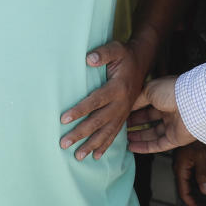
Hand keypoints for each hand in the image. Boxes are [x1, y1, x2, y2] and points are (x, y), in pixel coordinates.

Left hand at [59, 40, 147, 159]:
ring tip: (77, 156)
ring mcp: (123, 112)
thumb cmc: (124, 55)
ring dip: (92, 145)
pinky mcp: (124, 115)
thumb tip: (88, 59)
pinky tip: (96, 156)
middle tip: (64, 143)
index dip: (79, 110)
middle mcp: (121, 103)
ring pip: (106, 132)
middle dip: (80, 134)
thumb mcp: (116, 48)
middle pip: (98, 121)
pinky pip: (115, 133)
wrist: (142, 61)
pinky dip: (105, 145)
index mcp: (117, 88)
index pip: (95, 101)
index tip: (63, 119)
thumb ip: (103, 53)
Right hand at [126, 75, 195, 152]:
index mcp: (163, 96)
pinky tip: (132, 147)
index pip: (144, 104)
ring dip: (138, 137)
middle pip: (148, 120)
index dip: (132, 110)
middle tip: (120, 127)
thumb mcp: (149, 90)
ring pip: (152, 133)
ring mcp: (172, 125)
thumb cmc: (171, 92)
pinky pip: (158, 145)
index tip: (119, 114)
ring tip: (124, 139)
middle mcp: (168, 111)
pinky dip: (145, 147)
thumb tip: (126, 106)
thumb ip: (137, 99)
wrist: (192, 104)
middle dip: (134, 124)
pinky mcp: (175, 139)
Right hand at [174, 142, 205, 205]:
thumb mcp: (201, 156)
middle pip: (185, 190)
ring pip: (188, 184)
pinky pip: (190, 177)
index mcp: (180, 168)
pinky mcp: (187, 161)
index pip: (184, 193)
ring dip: (196, 194)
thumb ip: (203, 174)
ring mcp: (183, 164)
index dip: (194, 205)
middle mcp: (179, 168)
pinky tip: (204, 187)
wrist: (192, 123)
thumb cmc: (194, 136)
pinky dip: (197, 185)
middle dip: (195, 202)